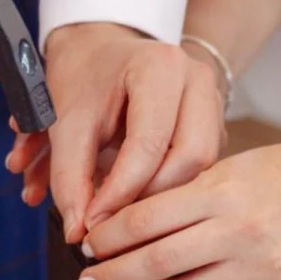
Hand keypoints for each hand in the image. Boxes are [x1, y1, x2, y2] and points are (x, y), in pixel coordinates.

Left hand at [22, 22, 225, 241]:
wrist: (98, 49)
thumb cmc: (84, 75)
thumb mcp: (66, 120)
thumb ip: (68, 175)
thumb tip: (77, 229)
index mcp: (161, 67)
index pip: (150, 143)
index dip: (120, 191)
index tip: (92, 222)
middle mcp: (198, 81)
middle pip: (190, 158)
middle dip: (149, 197)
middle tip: (112, 220)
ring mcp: (213, 103)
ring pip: (201, 168)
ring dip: (161, 197)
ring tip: (121, 211)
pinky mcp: (214, 126)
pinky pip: (201, 169)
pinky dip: (168, 190)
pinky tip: (138, 198)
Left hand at [78, 139, 280, 279]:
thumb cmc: (273, 172)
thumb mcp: (221, 169)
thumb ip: (176, 198)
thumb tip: (119, 228)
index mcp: (220, 193)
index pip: (144, 221)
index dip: (107, 238)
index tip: (87, 245)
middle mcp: (238, 232)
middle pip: (156, 263)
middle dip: (113, 275)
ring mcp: (261, 268)